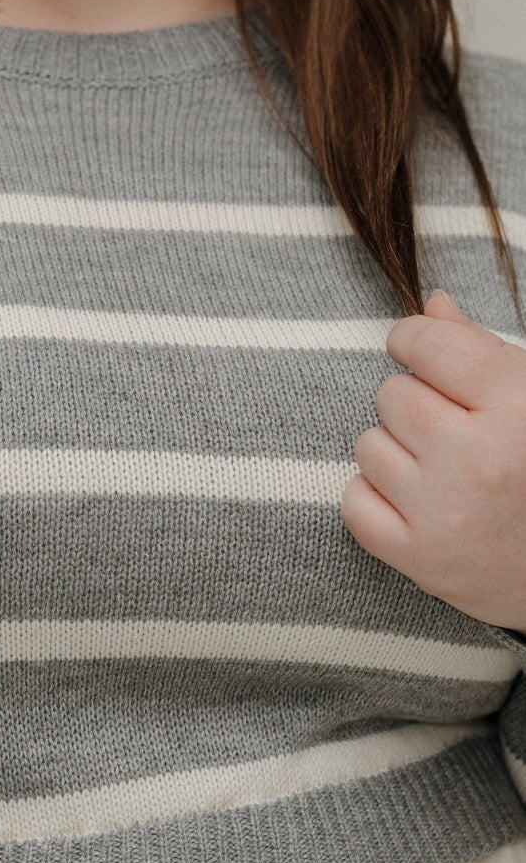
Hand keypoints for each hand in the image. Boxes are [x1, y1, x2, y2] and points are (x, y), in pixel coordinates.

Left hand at [341, 289, 525, 633]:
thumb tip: (431, 305)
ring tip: (442, 471)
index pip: (426, 343)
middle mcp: (479, 458)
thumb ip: (481, 349)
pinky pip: (353, 501)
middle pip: (391, 395)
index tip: (419, 350)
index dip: (414, 340)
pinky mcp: (418, 558)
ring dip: (394, 452)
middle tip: (450, 429)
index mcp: (517, 406)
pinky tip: (417, 502)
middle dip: (413, 403)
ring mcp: (444, 511)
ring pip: (368, 445)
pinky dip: (375, 497)